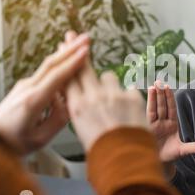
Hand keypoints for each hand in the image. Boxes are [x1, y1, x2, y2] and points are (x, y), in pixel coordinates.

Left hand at [0, 33, 89, 154]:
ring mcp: (24, 85)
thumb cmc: (11, 142)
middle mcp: (27, 89)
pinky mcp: (25, 87)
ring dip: (65, 53)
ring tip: (79, 44)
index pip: (56, 77)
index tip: (86, 52)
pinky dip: (59, 64)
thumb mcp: (40, 138)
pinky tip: (67, 60)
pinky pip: (45, 73)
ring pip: (48, 65)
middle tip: (86, 38)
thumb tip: (71, 104)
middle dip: (70, 49)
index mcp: (32, 102)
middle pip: (51, 63)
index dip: (72, 63)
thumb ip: (58, 120)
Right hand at [64, 32, 148, 151]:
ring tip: (115, 102)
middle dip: (77, 50)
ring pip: (108, 77)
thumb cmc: (103, 150)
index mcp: (78, 107)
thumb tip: (83, 101)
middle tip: (73, 35)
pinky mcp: (132, 96)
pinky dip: (128, 97)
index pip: (68, 78)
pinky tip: (130, 111)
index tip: (62, 46)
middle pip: (83, 67)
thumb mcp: (83, 131)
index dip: (65, 61)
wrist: (126, 159)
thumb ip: (83, 110)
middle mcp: (93, 96)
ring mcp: (114, 94)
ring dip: (110, 85)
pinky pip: (128, 89)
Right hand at [147, 81, 194, 165]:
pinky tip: (144, 97)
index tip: (167, 87)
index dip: (169, 98)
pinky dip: (146, 107)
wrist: (158, 164)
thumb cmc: (170, 156)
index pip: (170, 109)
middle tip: (159, 81)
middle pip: (162, 106)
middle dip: (160, 94)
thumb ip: (194, 147)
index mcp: (171, 125)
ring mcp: (154, 126)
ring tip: (152, 86)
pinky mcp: (146, 130)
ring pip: (154, 109)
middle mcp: (162, 123)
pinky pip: (146, 116)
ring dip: (153, 98)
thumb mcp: (183, 151)